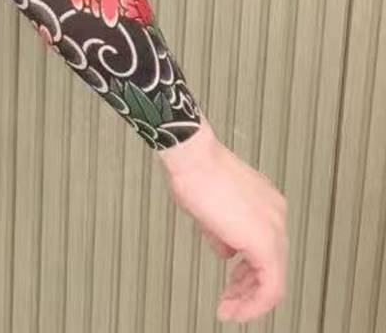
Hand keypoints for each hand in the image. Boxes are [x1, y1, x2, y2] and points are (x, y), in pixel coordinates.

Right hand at [157, 120, 287, 322]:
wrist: (193, 159)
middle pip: (271, 266)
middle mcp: (275, 215)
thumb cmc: (194, 172)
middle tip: (231, 303)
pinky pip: (270, 286)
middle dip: (247, 290)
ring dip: (248, 299)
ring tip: (230, 310)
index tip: (233, 285)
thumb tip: (226, 248)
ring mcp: (273, 227)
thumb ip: (223, 231)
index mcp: (265, 203)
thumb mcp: (209, 208)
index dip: (247, 272)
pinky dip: (253, 303)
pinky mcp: (265, 242)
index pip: (265, 248)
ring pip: (272, 279)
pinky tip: (235, 310)